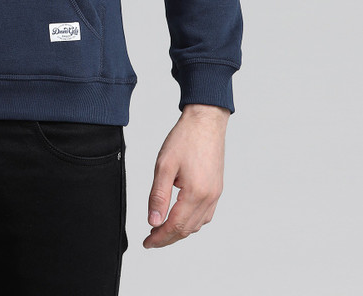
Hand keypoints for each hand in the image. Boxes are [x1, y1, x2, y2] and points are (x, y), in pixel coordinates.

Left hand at [143, 103, 229, 248]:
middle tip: (151, 239)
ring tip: (162, 229)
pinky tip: (180, 217)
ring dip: (180, 231)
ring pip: (197, 224)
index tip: (147, 243)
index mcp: (196, 193)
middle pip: (187, 229)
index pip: (175, 226)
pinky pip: (205, 214)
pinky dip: (191, 221)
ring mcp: (215, 194)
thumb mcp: (164, 165)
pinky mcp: (217, 188)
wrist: (206, 121)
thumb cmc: (185, 138)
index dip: (160, 237)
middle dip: (168, 238)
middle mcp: (209, 197)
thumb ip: (158, 196)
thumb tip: (153, 221)